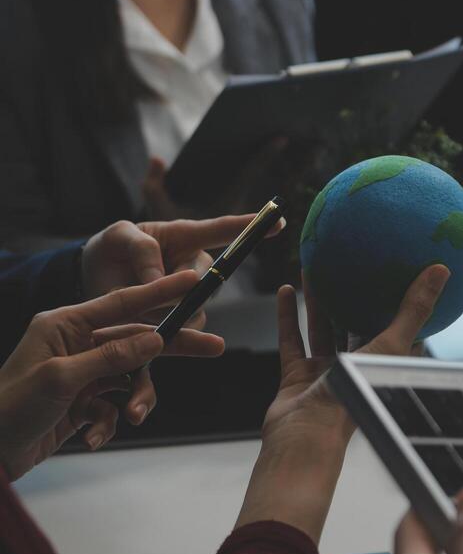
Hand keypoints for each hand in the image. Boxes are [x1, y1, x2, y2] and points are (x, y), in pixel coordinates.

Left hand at [0, 274, 223, 480]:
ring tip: (133, 418)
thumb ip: (111, 358)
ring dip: (133, 401)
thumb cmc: (11, 408)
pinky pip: (111, 408)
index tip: (193, 281)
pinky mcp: (81, 402)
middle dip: (172, 348)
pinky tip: (90, 436)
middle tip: (214, 346)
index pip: (123, 303)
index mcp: (64, 324)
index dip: (161, 292)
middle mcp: (75, 344)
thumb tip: (154, 340)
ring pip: (129, 380)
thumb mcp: (62, 379)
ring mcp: (81, 374)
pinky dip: (106, 423)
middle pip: (137, 340)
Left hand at [81, 210, 285, 327]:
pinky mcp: (179, 324)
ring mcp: (189, 298)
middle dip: (182, 288)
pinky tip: (144, 329)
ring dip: (167, 312)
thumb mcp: (117, 237)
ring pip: (196, 310)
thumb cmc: (111, 250)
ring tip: (135, 304)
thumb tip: (159, 277)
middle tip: (148, 284)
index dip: (248, 227)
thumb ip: (140, 249)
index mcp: (182, 237)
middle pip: (208, 281)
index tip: (277, 220)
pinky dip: (165, 334)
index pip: (221, 231)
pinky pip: (184, 333)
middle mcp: (193, 268)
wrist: (93, 282)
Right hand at [235, 263, 450, 543]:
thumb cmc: (355, 397)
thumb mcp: (391, 345)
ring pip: (323, 330)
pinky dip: (289, 316)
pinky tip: (286, 290)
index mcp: (384, 366)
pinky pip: (293, 340)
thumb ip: (414, 309)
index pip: (403, 336)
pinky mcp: (298, 378)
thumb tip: (441, 270)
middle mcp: (357, 370)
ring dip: (318, 302)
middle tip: (353, 262)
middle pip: (358, 327)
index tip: (406, 278)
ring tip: (314, 268)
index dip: (407, 309)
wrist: (308, 434)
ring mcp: (326, 374)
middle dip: (355, 297)